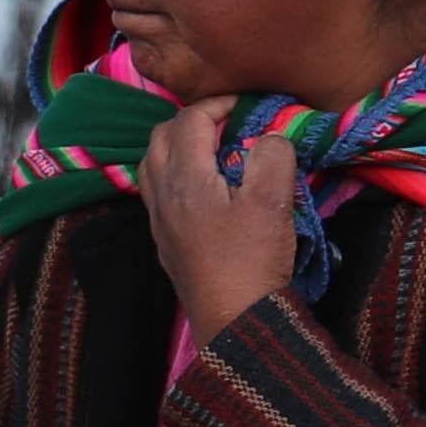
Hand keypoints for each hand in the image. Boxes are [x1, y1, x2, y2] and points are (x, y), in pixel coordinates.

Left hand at [142, 95, 298, 345]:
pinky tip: (204, 189)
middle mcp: (161, 195)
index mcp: (185, 178)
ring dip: (178, 147)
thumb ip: (271, 157)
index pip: (188, 120)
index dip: (215, 103)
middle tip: (227, 125)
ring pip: (153, 164)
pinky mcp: (165, 242)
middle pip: (161, 137)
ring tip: (214, 152)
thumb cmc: (253, 260)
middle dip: (191, 121)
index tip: (243, 104)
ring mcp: (158, 220)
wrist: (236, 323)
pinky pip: (157, 192)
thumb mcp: (272, 202)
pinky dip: (175, 174)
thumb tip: (268, 137)